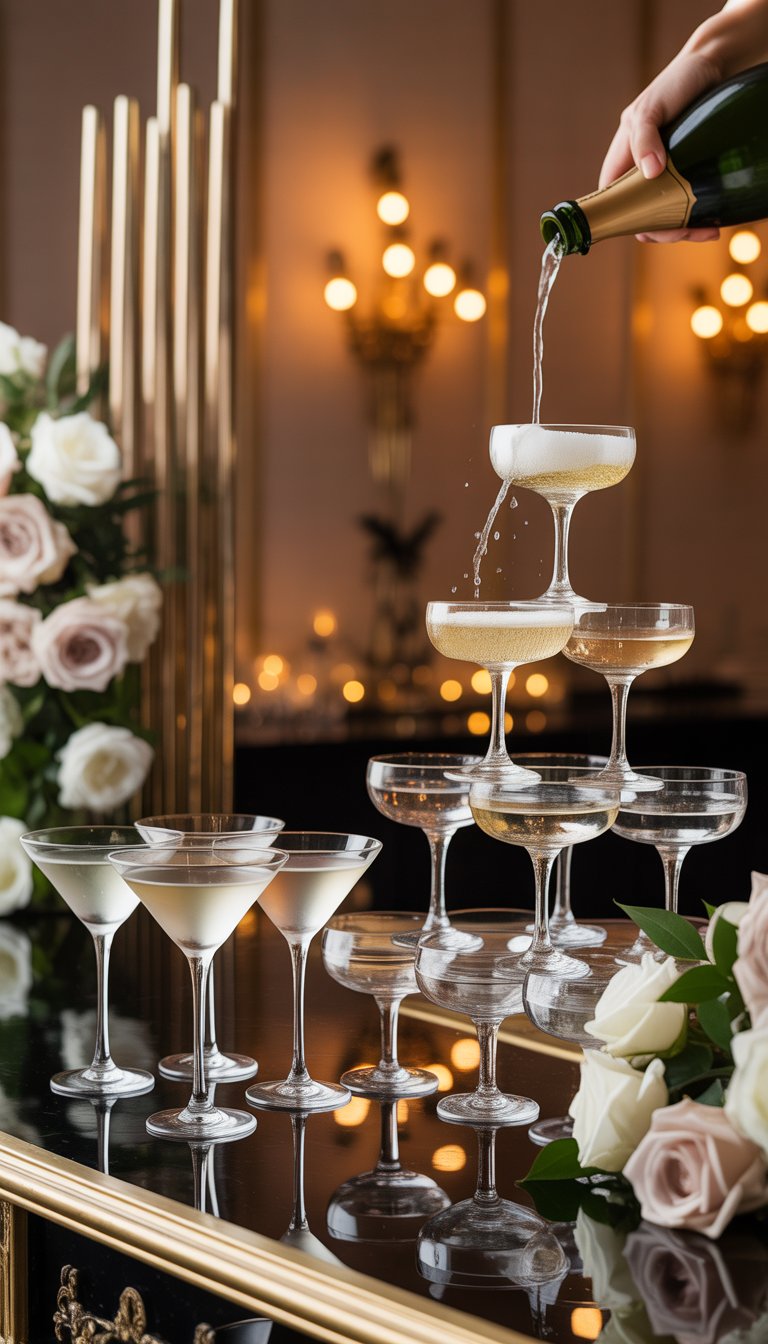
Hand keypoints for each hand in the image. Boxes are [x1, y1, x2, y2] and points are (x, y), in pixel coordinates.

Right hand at [599, 49, 721, 242]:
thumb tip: (649, 172)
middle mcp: (641, 170)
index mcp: (622, 157)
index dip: (627, 221)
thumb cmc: (676, 81)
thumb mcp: (651, 107)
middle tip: (690, 230)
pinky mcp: (689, 173)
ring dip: (685, 228)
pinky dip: (699, 217)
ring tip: (709, 230)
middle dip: (665, 230)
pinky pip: (687, 204)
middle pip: (643, 216)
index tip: (652, 229)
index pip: (614, 201)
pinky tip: (714, 220)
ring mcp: (667, 173)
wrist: (715, 64)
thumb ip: (644, 137)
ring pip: (667, 215)